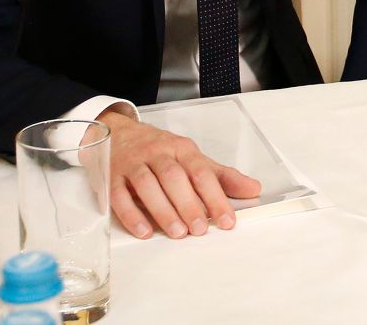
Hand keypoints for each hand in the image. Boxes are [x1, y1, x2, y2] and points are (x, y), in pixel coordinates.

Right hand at [99, 108, 260, 239]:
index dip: (216, 197)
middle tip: (200, 230)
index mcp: (182, 149)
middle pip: (174, 177)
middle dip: (189, 204)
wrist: (120, 133)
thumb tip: (253, 189)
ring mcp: (133, 164)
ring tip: (178, 233)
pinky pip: (119, 195)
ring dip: (163, 210)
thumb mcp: (193, 158)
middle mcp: (158, 153)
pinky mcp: (113, 177)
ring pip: (147, 185)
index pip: (202, 172)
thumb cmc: (161, 151)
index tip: (227, 220)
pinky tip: (144, 231)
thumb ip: (221, 176)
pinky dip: (131, 214)